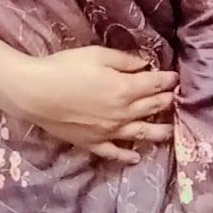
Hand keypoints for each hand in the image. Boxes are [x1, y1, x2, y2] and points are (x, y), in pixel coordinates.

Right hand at [19, 45, 177, 162]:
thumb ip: (124, 60)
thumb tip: (145, 65)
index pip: (154, 85)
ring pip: (141, 134)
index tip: (175, 78)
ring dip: (159, 132)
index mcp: (125, 89)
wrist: (37, 93)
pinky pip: (115, 153)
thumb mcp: (97, 55)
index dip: (166, 80)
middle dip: (165, 102)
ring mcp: (109, 132)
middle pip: (151, 108)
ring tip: (171, 132)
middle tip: (175, 99)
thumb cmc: (65, 68)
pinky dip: (128, 156)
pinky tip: (136, 156)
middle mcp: (123, 113)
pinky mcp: (94, 143)